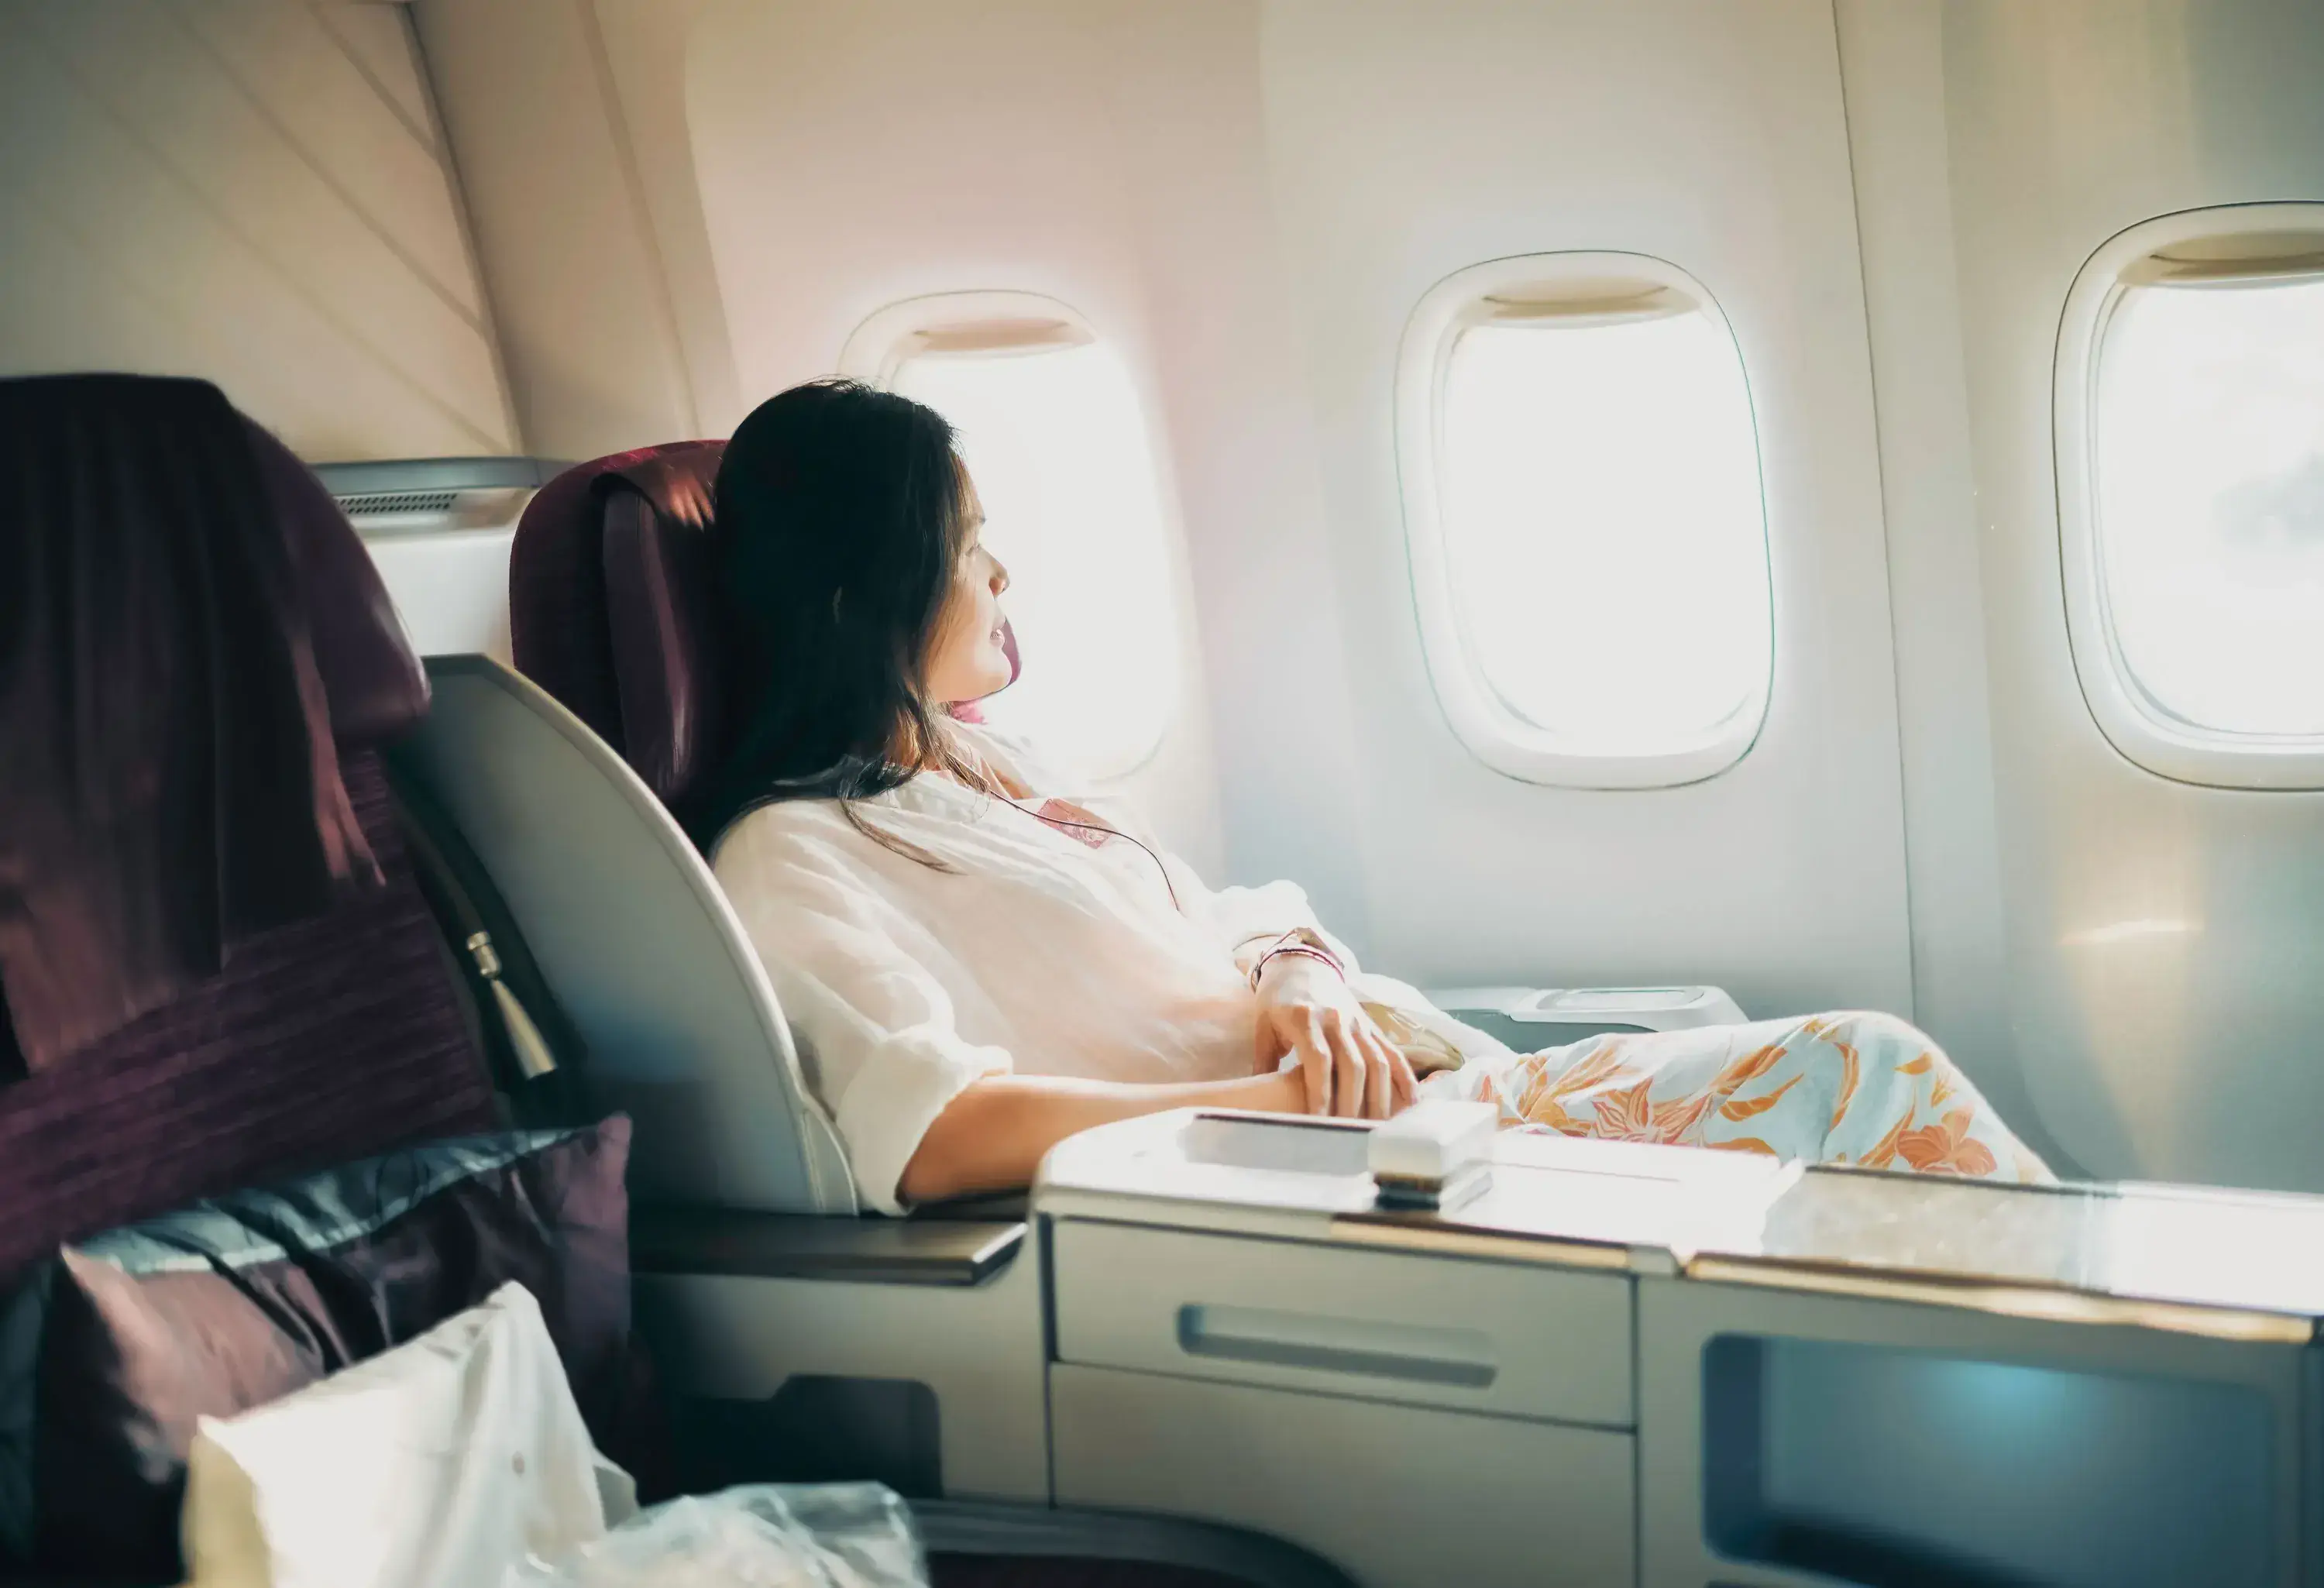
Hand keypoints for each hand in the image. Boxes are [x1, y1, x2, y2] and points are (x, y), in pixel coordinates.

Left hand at [1252, 959, 1416, 1119]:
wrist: (1301, 963)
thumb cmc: (1276, 999)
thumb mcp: (1263, 1026)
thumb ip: (1263, 1062)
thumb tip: (1256, 1102)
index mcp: (1305, 1018)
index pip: (1319, 1059)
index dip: (1322, 1091)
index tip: (1319, 1120)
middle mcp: (1336, 1019)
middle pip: (1353, 1065)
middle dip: (1352, 1103)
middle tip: (1347, 1134)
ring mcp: (1358, 1022)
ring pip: (1377, 1061)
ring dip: (1379, 1097)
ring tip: (1376, 1128)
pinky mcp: (1372, 1026)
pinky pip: (1393, 1053)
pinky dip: (1404, 1078)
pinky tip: (1411, 1103)